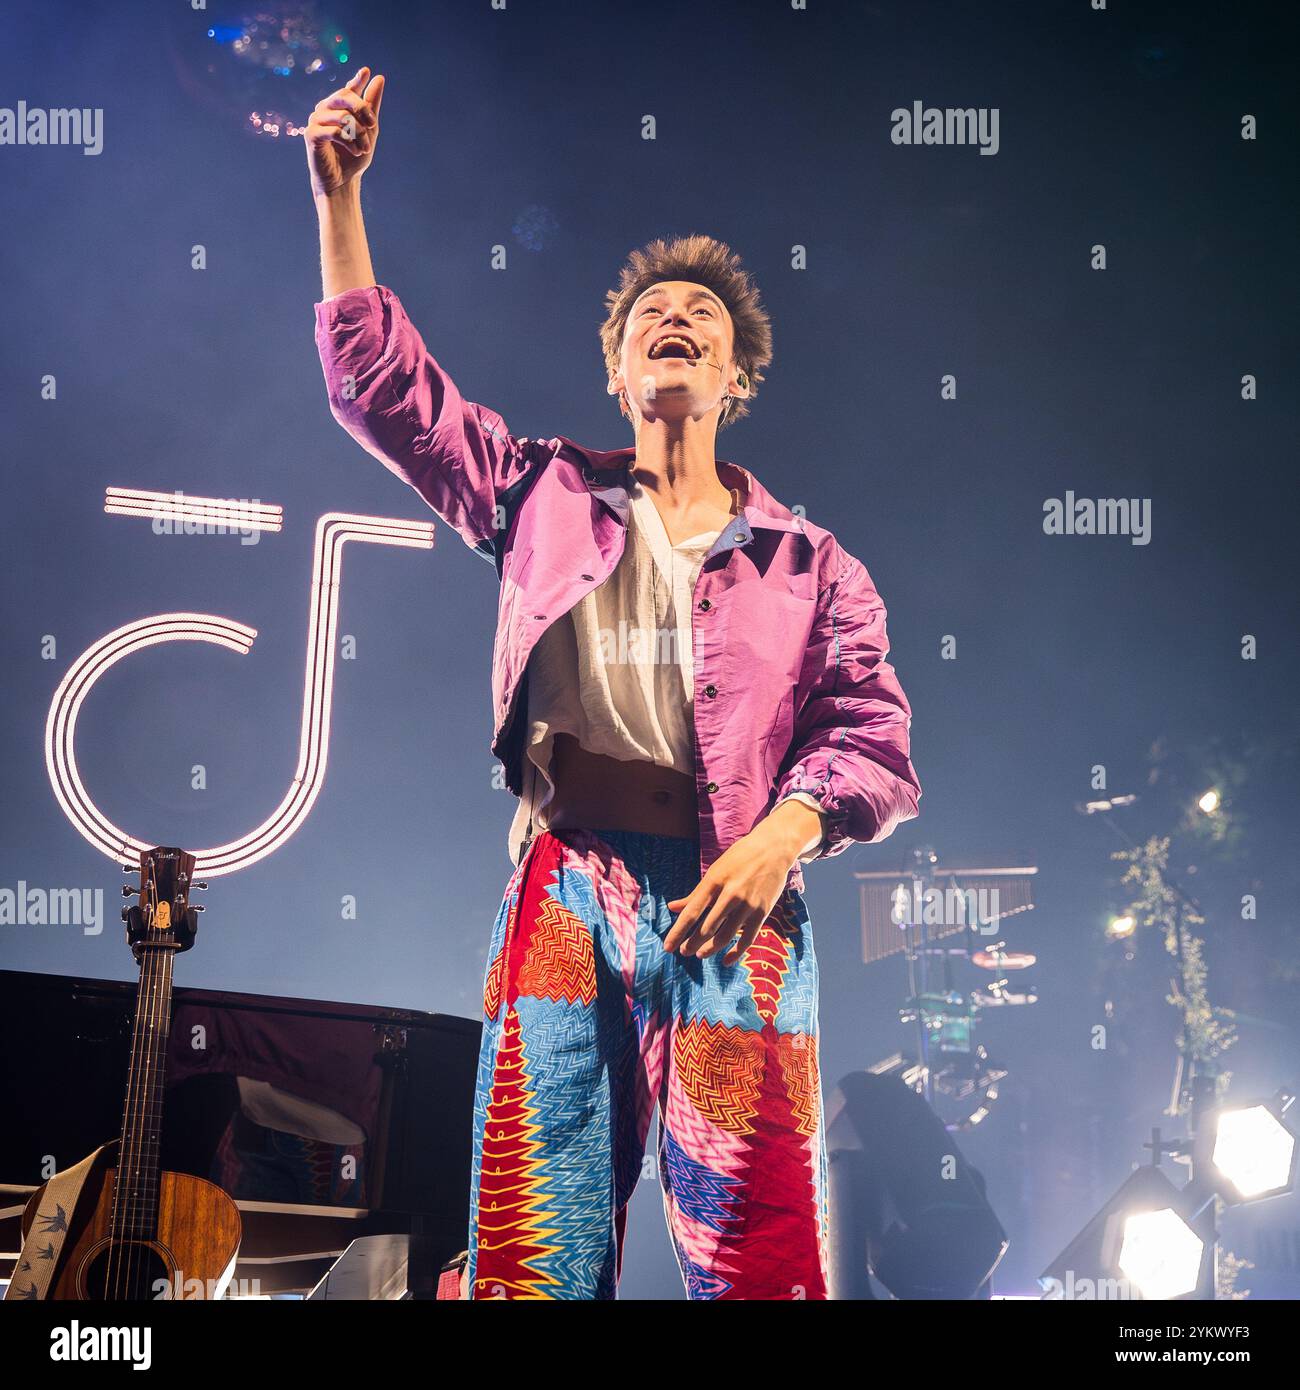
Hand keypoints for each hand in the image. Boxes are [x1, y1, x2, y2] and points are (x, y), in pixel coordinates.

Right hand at [305, 67, 383, 198]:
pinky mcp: (310, 135)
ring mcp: (315, 120)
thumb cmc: (354, 157)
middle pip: (344, 96)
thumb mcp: (369, 131)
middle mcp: (324, 109)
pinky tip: (355, 151)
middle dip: (362, 109)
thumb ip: (372, 106)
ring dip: (358, 133)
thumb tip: (378, 77)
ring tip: (364, 148)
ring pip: (342, 116)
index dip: (357, 80)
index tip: (367, 72)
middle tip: (373, 124)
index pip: (348, 89)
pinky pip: (333, 130)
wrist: (342, 182)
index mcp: (337, 106)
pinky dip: (348, 141)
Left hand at [664, 804, 819, 965]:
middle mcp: (731, 893)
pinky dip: (736, 953)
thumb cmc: (739, 858)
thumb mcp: (715, 871)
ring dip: (710, 949)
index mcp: (714, 881)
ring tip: (700, 954)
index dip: (678, 931)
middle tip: (684, 952)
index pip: (692, 911)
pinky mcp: (762, 911)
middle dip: (693, 943)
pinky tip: (726, 961)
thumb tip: (672, 908)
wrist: (774, 848)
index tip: (668, 947)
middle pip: (708, 927)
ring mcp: (748, 903)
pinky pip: (748, 938)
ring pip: (726, 935)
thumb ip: (695, 893)